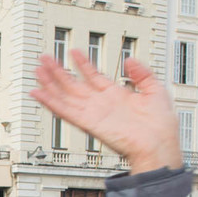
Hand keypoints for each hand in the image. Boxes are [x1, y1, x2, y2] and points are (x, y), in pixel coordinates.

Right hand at [31, 51, 182, 172]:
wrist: (158, 145)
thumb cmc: (160, 125)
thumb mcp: (155, 89)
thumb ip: (142, 73)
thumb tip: (130, 60)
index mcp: (116, 97)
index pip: (93, 77)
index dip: (83, 64)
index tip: (73, 52)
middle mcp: (101, 105)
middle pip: (73, 85)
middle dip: (58, 71)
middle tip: (45, 59)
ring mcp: (92, 114)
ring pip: (65, 96)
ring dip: (49, 83)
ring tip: (38, 70)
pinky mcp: (87, 123)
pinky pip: (64, 111)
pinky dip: (50, 102)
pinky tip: (39, 94)